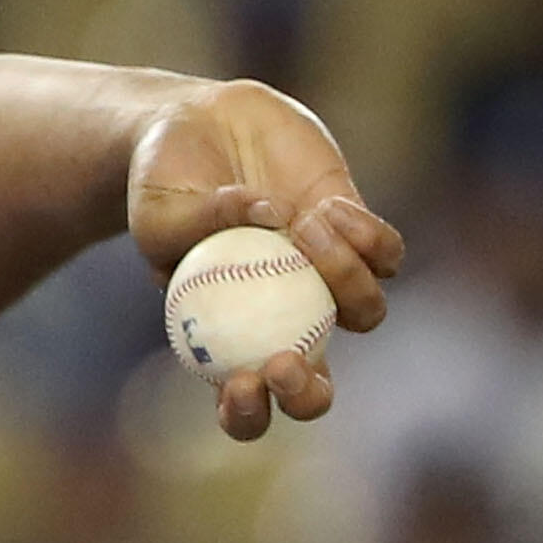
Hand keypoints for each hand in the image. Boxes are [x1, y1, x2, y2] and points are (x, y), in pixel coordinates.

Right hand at [128, 78, 403, 440]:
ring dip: (344, 277)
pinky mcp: (354, 230)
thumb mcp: (159, 210)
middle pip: (313, 390)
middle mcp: (284, 321)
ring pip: (364, 313)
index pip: (243, 407)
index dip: (248, 414)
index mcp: (228, 342)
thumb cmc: (164, 185)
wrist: (199, 128)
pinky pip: (384, 253)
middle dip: (308, 392)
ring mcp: (326, 279)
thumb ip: (198, 225)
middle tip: (288, 356)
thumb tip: (262, 218)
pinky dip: (364, 235)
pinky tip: (324, 206)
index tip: (243, 378)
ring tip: (305, 224)